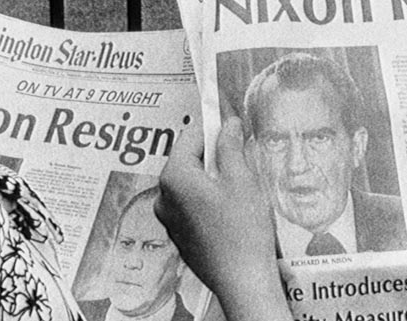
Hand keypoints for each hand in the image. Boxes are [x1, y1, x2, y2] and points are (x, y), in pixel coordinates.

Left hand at [156, 117, 291, 320]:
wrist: (242, 281)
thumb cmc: (242, 231)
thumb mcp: (241, 179)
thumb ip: (230, 147)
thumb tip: (227, 125)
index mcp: (174, 177)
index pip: (190, 137)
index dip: (212, 128)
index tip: (229, 125)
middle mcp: (164, 197)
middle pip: (188, 160)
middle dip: (213, 155)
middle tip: (240, 159)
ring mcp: (169, 219)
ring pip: (190, 184)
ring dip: (212, 178)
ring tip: (239, 188)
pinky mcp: (180, 236)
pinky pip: (191, 206)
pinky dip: (208, 200)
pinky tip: (231, 210)